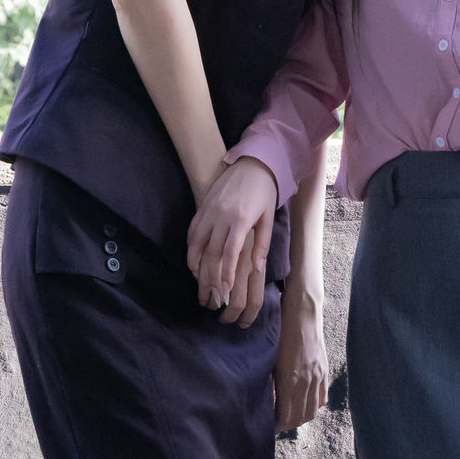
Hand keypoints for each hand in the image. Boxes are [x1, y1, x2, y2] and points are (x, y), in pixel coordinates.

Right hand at [187, 156, 277, 325]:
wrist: (252, 164)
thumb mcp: (268, 219)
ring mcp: (209, 210)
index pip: (231, 252)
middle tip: (212, 293)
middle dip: (211, 275)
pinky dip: (191, 248)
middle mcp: (222, 215)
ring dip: (197, 265)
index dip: (227, 273)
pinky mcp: (202, 207)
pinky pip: (192, 232)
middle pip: (212, 252)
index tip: (226, 290)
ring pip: (197, 243)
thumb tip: (257, 270)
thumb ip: (262, 245)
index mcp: (241, 219)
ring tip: (199, 281)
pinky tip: (194, 262)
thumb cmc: (264, 193)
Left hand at [273, 289, 329, 429]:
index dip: (277, 426)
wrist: (303, 314)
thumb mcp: (270, 359)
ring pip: (313, 411)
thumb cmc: (280, 333)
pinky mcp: (324, 371)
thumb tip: (268, 402)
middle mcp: (307, 381)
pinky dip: (313, 406)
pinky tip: (303, 403)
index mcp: (290, 380)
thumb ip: (271, 382)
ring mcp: (318, 377)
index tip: (267, 427)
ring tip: (289, 417)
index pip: (286, 416)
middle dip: (288, 425)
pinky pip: (322, 398)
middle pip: (301, 418)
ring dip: (301, 418)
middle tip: (276, 425)